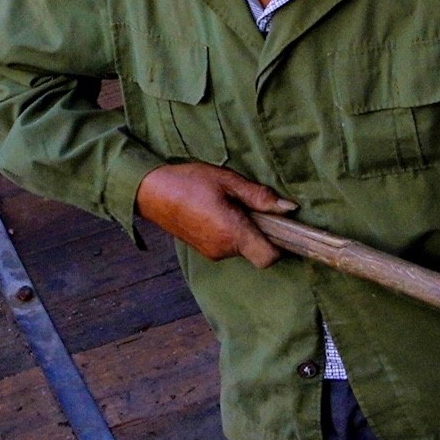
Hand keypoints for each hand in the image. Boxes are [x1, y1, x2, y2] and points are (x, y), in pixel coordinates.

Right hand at [136, 161, 275, 264]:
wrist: (150, 191)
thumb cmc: (189, 182)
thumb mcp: (227, 181)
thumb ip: (259, 196)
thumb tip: (288, 208)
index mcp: (232, 233)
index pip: (269, 258)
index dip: (280, 245)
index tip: (279, 224)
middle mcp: (223, 250)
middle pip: (257, 251)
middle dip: (261, 231)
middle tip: (251, 205)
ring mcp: (212, 253)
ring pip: (242, 248)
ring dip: (245, 230)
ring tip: (230, 204)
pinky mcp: (204, 250)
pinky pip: (228, 246)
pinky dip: (231, 232)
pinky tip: (219, 211)